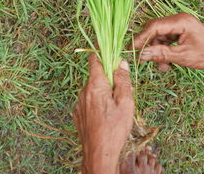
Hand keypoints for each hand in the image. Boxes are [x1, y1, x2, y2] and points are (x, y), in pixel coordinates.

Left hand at [73, 53, 133, 173]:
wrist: (98, 153)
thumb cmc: (114, 129)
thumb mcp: (125, 103)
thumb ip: (122, 80)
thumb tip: (121, 62)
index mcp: (95, 85)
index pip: (95, 60)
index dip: (102, 53)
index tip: (109, 51)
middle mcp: (83, 91)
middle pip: (95, 76)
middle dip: (107, 78)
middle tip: (120, 91)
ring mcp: (79, 103)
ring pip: (92, 90)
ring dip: (102, 92)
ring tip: (113, 108)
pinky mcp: (78, 114)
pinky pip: (88, 101)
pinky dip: (96, 103)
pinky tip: (105, 116)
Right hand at [132, 13, 203, 69]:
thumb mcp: (183, 56)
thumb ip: (161, 54)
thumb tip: (141, 54)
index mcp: (181, 21)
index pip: (153, 27)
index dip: (140, 39)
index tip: (131, 50)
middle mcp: (178, 19)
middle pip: (154, 30)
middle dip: (148, 46)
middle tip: (144, 60)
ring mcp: (179, 25)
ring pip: (158, 36)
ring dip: (156, 51)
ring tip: (163, 67)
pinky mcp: (180, 32)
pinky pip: (165, 40)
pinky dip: (163, 51)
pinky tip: (167, 63)